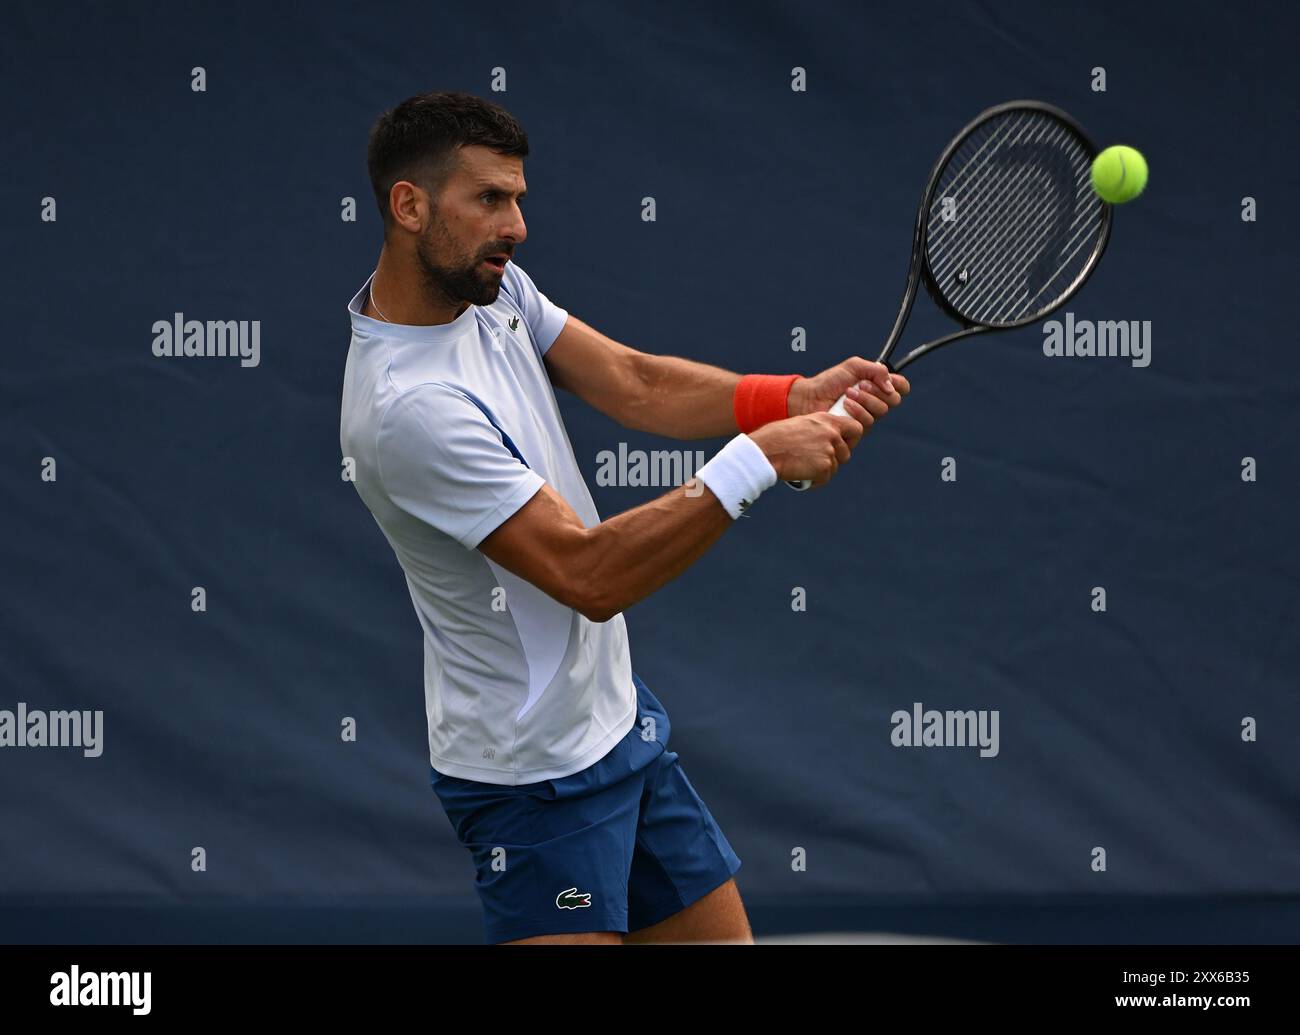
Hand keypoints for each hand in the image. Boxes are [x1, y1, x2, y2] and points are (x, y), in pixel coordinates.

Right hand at [749, 408, 866, 487]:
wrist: (765, 451)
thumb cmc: (776, 438)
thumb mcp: (801, 424)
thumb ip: (819, 429)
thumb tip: (828, 439)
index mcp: (826, 420)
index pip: (856, 428)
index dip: (851, 439)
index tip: (844, 445)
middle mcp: (831, 434)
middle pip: (846, 453)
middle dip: (834, 460)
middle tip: (816, 462)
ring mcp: (829, 451)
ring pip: (834, 467)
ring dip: (822, 471)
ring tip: (803, 468)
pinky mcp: (824, 467)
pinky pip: (825, 479)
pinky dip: (814, 481)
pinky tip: (802, 476)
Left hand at [788, 357, 909, 421]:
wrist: (809, 397)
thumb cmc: (829, 382)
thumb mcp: (853, 367)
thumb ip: (876, 370)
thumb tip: (890, 386)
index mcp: (877, 385)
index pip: (901, 387)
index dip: (899, 385)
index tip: (887, 382)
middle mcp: (875, 402)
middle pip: (893, 400)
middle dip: (877, 391)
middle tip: (860, 385)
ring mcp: (867, 416)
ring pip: (881, 411)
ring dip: (865, 400)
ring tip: (847, 394)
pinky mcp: (858, 429)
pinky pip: (868, 422)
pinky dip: (857, 411)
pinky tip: (845, 405)